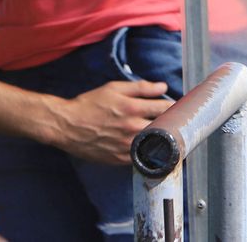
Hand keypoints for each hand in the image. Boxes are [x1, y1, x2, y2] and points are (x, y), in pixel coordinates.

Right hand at [51, 80, 171, 164]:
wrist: (67, 126)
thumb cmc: (90, 104)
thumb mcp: (113, 88)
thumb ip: (140, 88)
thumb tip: (162, 87)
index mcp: (132, 109)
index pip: (165, 108)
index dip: (175, 106)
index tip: (179, 106)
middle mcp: (132, 129)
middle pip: (164, 127)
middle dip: (172, 122)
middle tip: (177, 120)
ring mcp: (127, 146)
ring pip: (155, 144)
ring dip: (163, 138)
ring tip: (166, 133)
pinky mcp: (121, 159)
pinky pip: (142, 156)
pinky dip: (148, 150)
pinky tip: (149, 145)